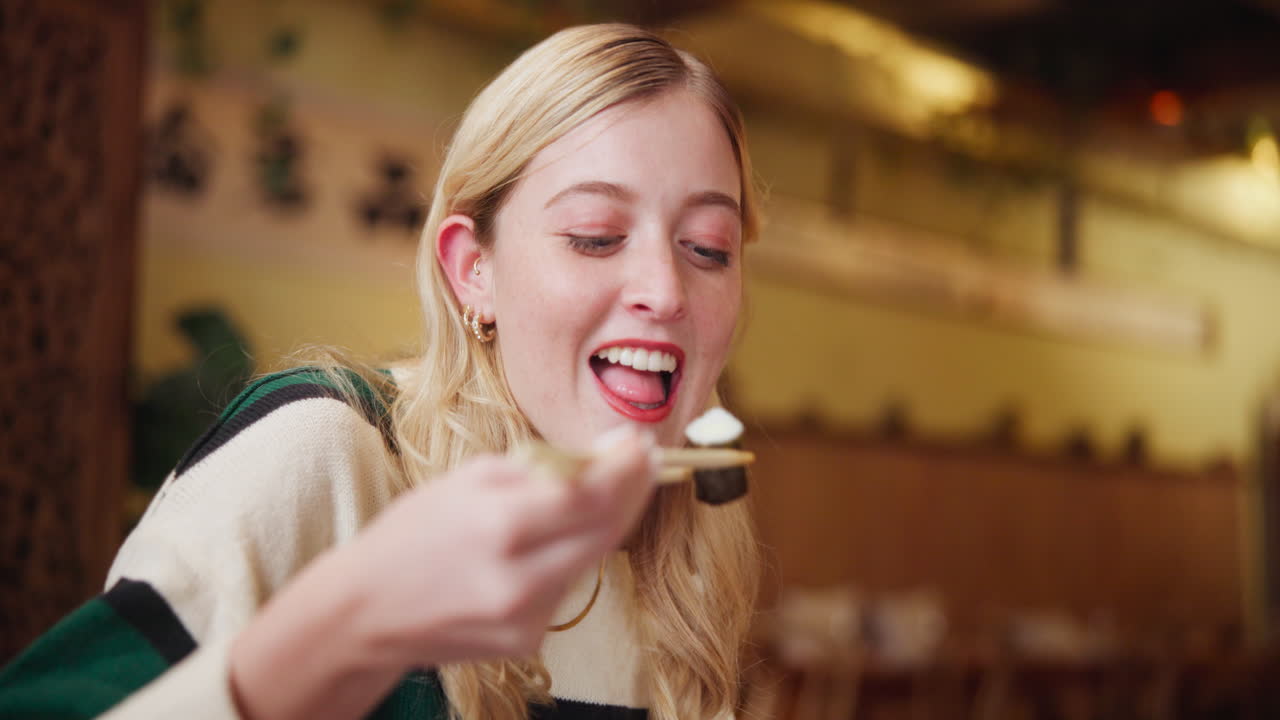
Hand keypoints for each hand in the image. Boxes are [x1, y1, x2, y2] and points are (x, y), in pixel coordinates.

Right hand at [229, 426, 656, 719]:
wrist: (366, 610)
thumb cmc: (413, 533)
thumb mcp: (468, 479)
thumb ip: (539, 468)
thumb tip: (601, 455)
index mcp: (501, 524)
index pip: (593, 493)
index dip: (627, 467)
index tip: (639, 442)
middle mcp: (521, 577)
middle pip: (608, 530)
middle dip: (633, 490)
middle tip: (643, 460)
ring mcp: (527, 616)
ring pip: (591, 559)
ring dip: (601, 523)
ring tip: (590, 493)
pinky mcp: (527, 640)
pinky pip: (566, 588)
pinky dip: (568, 559)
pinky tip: (545, 546)